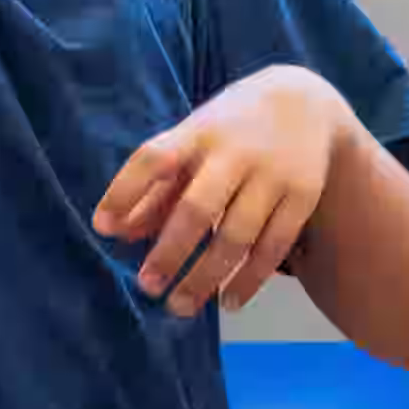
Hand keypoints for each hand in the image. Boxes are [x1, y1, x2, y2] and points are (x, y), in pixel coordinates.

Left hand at [93, 70, 349, 320]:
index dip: (125, 191)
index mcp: (199, 133)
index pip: (154, 159)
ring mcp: (272, 175)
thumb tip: (114, 232)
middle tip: (148, 287)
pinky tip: (228, 302)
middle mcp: (235, 152)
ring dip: (206, 277)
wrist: (307, 102)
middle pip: (198, 208)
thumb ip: (154, 187)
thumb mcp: (191, 143)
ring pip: (236, 235)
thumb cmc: (231, 130)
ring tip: (181, 306)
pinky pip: (273, 246)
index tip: (102, 228)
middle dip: (170, 252)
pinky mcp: (302, 196)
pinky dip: (249, 279)